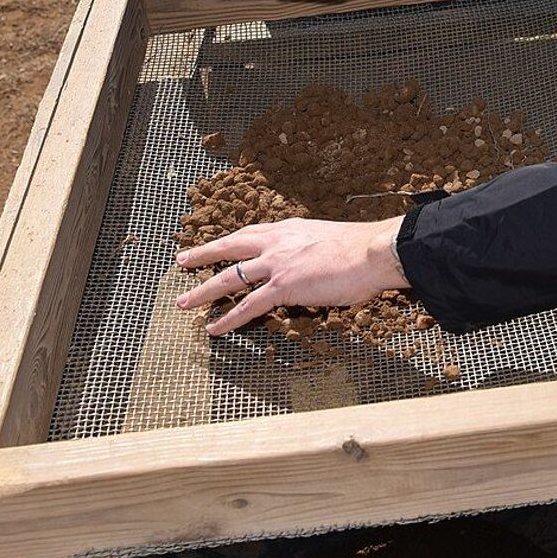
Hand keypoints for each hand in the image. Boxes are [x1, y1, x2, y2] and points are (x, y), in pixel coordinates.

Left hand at [175, 216, 405, 336]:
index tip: (216, 244)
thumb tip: (314, 263)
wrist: (374, 251)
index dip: (230, 241)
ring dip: (203, 291)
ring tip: (184, 303)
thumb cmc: (362, 249)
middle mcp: (277, 242)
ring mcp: (277, 264)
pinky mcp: (282, 286)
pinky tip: (214, 328)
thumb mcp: (330, 240)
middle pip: (230, 248)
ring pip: (229, 277)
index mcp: (290, 229)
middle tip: (182, 261)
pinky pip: (247, 305)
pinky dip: (228, 318)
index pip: (251, 234)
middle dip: (203, 255)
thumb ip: (313, 250)